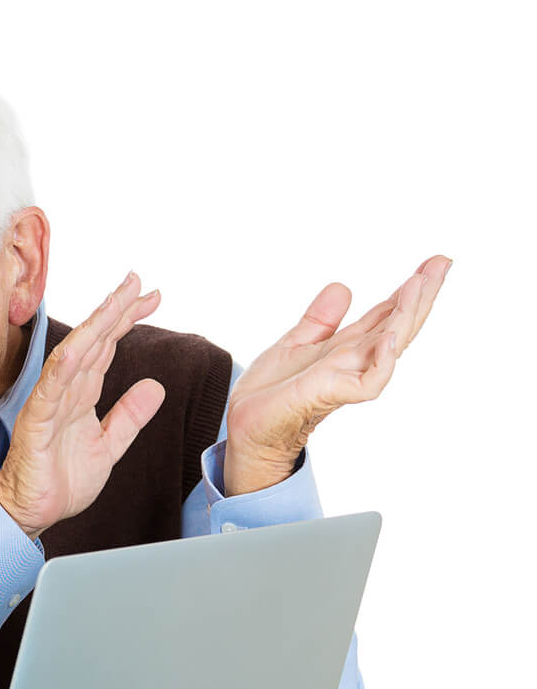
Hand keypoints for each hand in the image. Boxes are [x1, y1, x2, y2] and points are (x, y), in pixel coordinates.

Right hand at [0, 273, 166, 536]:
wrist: (32, 512)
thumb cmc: (62, 480)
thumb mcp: (110, 446)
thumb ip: (129, 416)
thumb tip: (154, 387)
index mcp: (82, 395)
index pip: (107, 347)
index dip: (127, 320)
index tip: (152, 297)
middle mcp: (66, 391)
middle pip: (94, 342)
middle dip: (116, 310)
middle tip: (139, 281)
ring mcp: (50, 404)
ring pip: (75, 356)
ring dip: (95, 327)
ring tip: (116, 300)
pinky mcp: (37, 423)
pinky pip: (50, 391)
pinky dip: (63, 368)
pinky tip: (77, 347)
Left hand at [224, 256, 450, 494]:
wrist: (244, 426)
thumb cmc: (270, 392)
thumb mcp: (295, 343)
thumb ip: (320, 319)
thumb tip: (343, 286)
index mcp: (347, 347)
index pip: (387, 314)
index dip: (410, 290)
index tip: (436, 262)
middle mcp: (353, 361)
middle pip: (398, 324)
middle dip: (421, 295)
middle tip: (443, 262)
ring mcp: (345, 377)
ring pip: (390, 345)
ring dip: (407, 315)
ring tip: (420, 283)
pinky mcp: (330, 395)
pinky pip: (369, 381)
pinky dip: (383, 361)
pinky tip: (392, 338)